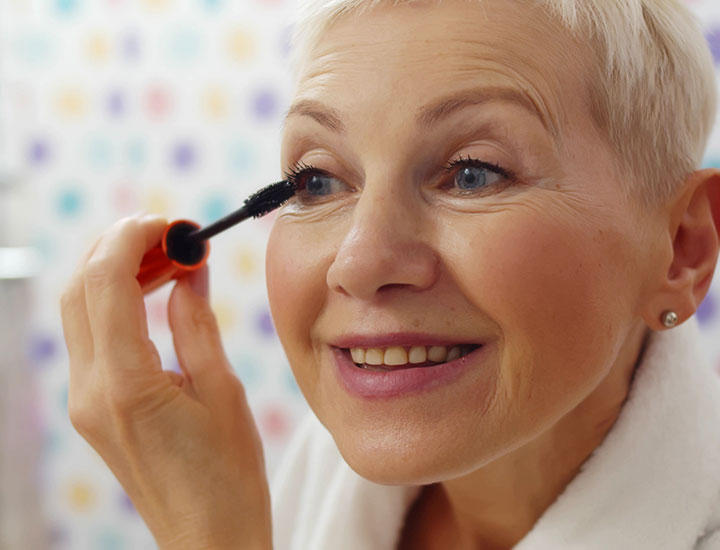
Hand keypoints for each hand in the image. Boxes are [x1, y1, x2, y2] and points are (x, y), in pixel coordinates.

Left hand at [59, 213, 271, 549]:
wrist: (207, 538)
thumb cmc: (227, 476)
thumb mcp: (223, 391)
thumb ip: (197, 323)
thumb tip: (189, 271)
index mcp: (126, 384)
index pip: (105, 282)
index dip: (134, 238)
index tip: (171, 222)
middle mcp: (91, 391)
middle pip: (79, 289)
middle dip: (120, 246)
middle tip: (171, 234)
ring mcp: (85, 402)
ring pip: (80, 310)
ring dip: (117, 272)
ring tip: (169, 259)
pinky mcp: (94, 408)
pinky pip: (92, 337)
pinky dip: (116, 303)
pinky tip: (154, 295)